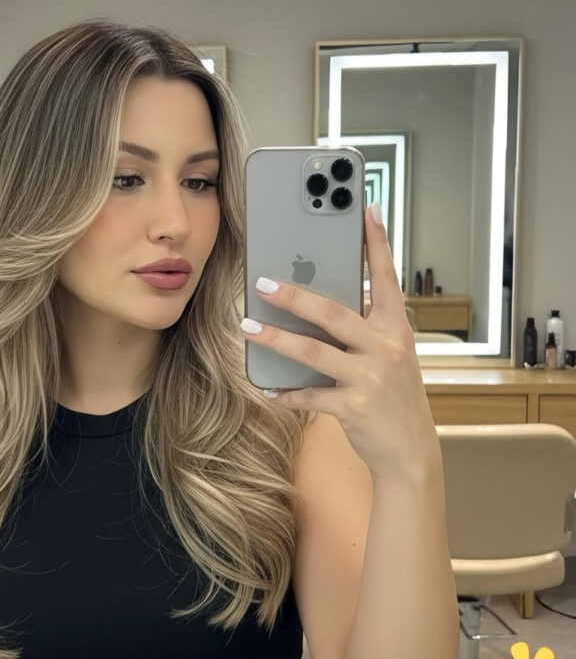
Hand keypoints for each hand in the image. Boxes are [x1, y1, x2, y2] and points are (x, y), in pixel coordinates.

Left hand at [239, 202, 439, 482]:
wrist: (411, 449)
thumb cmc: (393, 394)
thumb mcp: (389, 354)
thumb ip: (362, 327)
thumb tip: (318, 299)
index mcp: (395, 328)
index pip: (385, 278)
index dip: (375, 243)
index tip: (364, 209)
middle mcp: (387, 348)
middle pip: (334, 313)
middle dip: (296, 296)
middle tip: (263, 283)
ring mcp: (371, 378)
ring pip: (314, 352)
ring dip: (276, 339)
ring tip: (247, 326)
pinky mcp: (354, 408)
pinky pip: (309, 396)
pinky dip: (285, 391)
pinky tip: (265, 385)